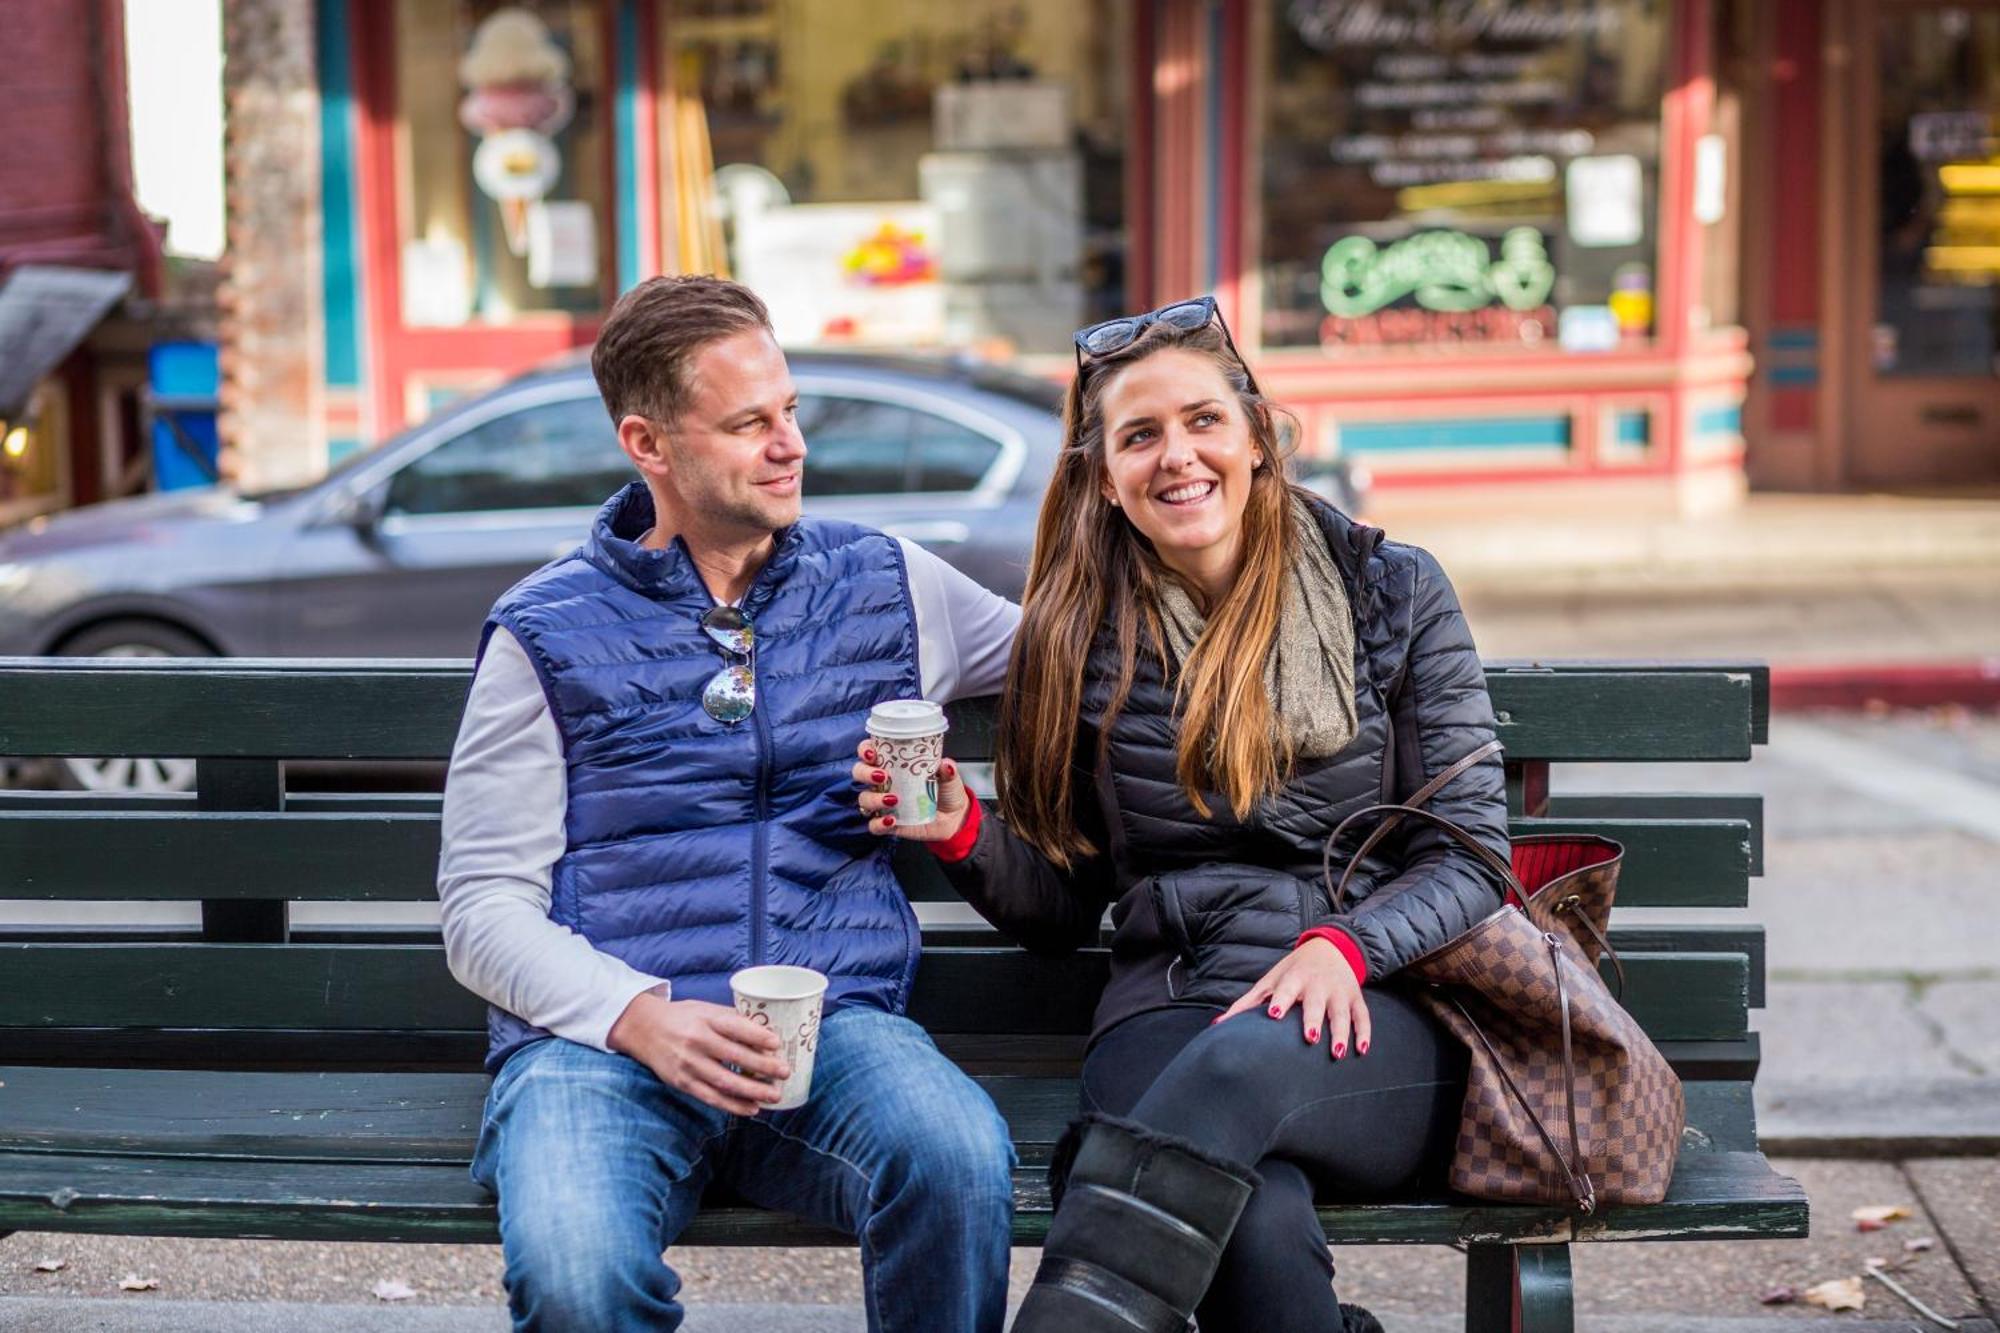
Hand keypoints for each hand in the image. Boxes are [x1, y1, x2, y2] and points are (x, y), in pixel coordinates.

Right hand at [606, 992, 790, 1115]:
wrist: (643, 1029)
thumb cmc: (683, 1017)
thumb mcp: (706, 1009)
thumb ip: (732, 1019)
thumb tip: (768, 1031)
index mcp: (705, 1019)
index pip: (734, 1027)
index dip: (756, 1036)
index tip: (777, 1044)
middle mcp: (696, 1041)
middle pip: (733, 1056)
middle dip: (762, 1066)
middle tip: (785, 1072)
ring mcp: (688, 1064)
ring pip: (724, 1081)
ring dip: (752, 1091)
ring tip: (774, 1095)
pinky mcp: (682, 1083)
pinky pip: (711, 1097)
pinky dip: (733, 1105)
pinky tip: (752, 1108)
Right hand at [850, 738, 970, 842]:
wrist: (954, 817)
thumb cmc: (945, 791)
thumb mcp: (949, 777)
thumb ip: (947, 769)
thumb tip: (945, 764)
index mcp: (894, 765)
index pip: (870, 752)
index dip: (865, 750)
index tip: (871, 752)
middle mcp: (884, 782)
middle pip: (859, 773)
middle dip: (865, 773)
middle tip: (882, 776)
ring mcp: (883, 803)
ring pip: (864, 799)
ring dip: (874, 798)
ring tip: (894, 800)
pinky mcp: (888, 823)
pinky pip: (874, 825)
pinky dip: (879, 823)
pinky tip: (892, 820)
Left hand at [1215, 937, 1371, 1059]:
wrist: (1331, 947)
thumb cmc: (1293, 970)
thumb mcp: (1271, 980)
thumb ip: (1247, 1003)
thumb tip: (1217, 1025)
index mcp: (1294, 978)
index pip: (1286, 989)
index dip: (1280, 1000)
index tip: (1274, 1014)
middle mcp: (1317, 984)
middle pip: (1315, 1003)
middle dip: (1313, 1019)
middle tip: (1310, 1038)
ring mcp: (1339, 991)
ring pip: (1341, 1012)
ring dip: (1341, 1032)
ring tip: (1338, 1052)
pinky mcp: (1356, 998)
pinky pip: (1363, 1016)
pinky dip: (1364, 1032)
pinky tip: (1362, 1050)